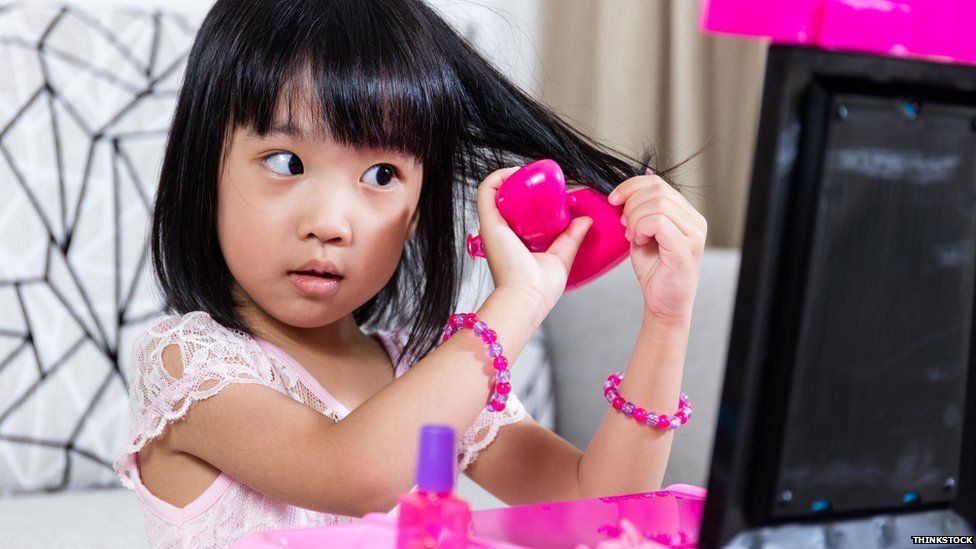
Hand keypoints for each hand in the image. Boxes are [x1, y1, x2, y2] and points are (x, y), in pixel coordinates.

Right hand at [476, 167, 592, 317]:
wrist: (526, 298)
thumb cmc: (538, 289)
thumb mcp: (560, 259)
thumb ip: (571, 239)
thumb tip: (585, 221)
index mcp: (513, 243)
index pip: (516, 214)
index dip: (528, 198)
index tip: (546, 191)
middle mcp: (500, 233)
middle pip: (505, 201)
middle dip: (520, 186)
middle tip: (539, 182)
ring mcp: (493, 226)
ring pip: (493, 191)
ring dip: (508, 177)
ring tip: (527, 173)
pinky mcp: (489, 222)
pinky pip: (486, 190)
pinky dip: (498, 177)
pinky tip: (515, 172)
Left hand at [608, 169, 706, 324]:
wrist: (664, 304)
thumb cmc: (654, 271)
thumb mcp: (643, 232)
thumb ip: (642, 207)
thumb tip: (644, 174)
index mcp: (686, 214)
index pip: (657, 183)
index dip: (630, 186)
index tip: (613, 200)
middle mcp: (695, 220)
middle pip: (656, 190)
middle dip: (630, 205)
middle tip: (624, 226)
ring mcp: (694, 233)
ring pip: (657, 204)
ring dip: (635, 219)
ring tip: (633, 236)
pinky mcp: (686, 247)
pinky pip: (658, 221)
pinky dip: (641, 228)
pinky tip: (639, 241)